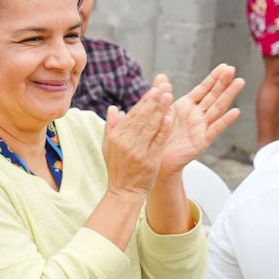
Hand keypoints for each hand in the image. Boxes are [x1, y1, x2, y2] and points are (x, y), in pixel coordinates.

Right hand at [102, 77, 174, 197]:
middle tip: (165, 87)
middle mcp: (126, 142)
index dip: (145, 101)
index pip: (132, 114)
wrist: (124, 191)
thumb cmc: (118, 168)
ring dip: (161, 110)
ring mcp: (138, 151)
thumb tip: (115, 108)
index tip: (154, 89)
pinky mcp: (149, 160)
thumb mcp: (108, 147)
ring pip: (151, 126)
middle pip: (142, 117)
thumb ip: (112, 127)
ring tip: (169, 96)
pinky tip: (169, 118)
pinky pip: (157, 141)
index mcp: (116, 137)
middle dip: (154, 100)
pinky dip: (163, 129)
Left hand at [158, 64, 243, 176]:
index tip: (224, 66)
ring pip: (218, 109)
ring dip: (229, 95)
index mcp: (187, 106)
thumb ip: (161, 93)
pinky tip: (235, 111)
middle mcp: (197, 115)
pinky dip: (225, 121)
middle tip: (233, 69)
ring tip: (239, 82)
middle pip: (213, 96)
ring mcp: (201, 127)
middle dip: (223, 82)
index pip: (203, 89)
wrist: (155, 158)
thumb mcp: (159, 112)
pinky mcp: (202, 141)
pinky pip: (215, 129)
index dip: (213, 78)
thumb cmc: (158, 134)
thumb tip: (161, 75)